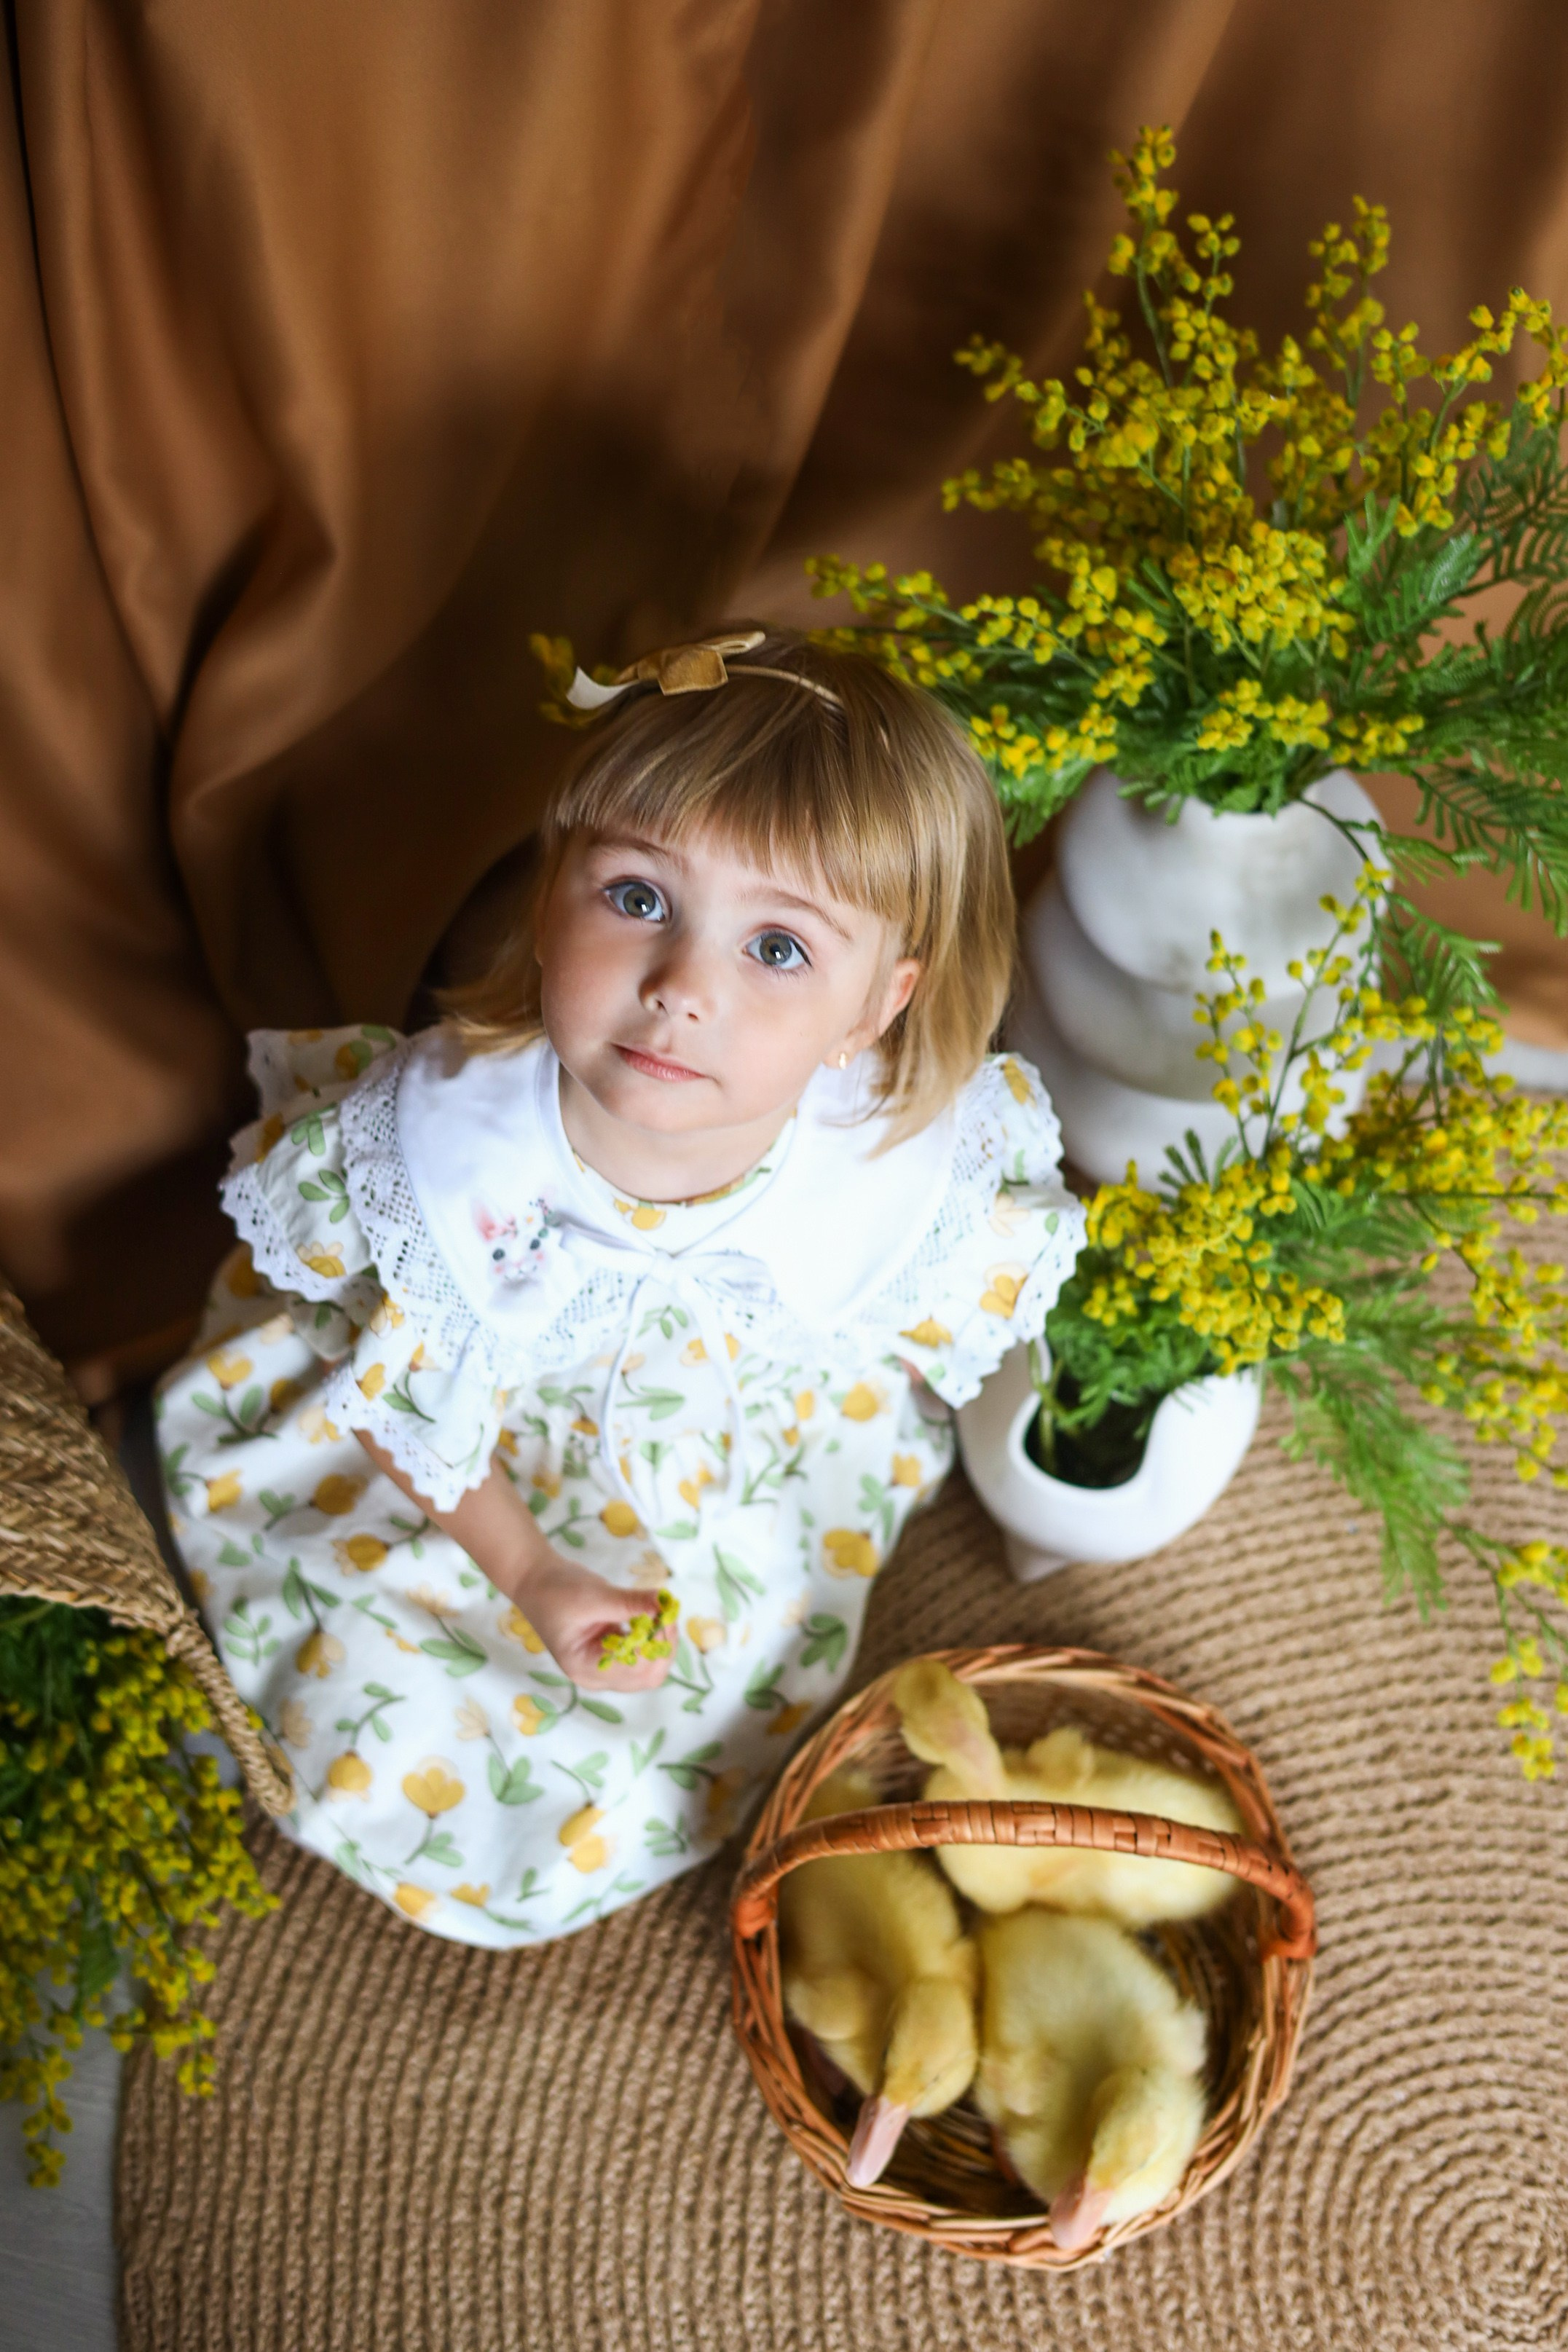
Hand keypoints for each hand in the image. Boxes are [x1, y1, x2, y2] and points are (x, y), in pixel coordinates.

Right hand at [517, 1549, 674, 1692]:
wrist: (536, 1581)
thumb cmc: (557, 1589)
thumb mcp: (595, 1595)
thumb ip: (631, 1603)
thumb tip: (666, 1603)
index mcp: (586, 1668)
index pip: (637, 1669)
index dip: (657, 1642)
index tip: (666, 1611)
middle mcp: (596, 1676)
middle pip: (648, 1676)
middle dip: (663, 1644)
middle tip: (666, 1611)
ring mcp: (604, 1668)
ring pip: (649, 1668)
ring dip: (660, 1641)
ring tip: (657, 1611)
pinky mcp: (610, 1654)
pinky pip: (641, 1655)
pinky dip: (651, 1637)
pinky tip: (648, 1615)